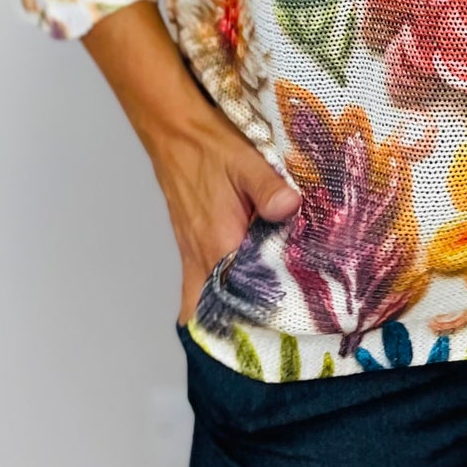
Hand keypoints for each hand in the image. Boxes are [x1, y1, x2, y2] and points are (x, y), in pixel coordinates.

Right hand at [153, 99, 301, 327]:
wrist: (174, 132)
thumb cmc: (209, 146)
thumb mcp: (246, 160)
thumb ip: (269, 187)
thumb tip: (291, 207)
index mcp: (219, 242)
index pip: (244, 295)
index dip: (267, 312)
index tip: (292, 326)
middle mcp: (202, 257)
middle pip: (224, 308)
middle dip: (247, 324)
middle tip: (278, 334)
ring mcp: (192, 254)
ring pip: (207, 301)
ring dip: (229, 314)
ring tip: (259, 326)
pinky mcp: (189, 246)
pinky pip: (196, 287)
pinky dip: (210, 301)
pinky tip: (231, 303)